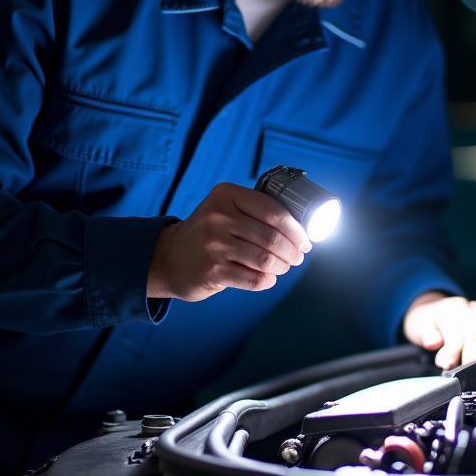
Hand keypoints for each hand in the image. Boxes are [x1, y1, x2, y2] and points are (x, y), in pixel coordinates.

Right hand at [147, 183, 311, 302]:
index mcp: (226, 195)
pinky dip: (267, 280)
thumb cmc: (208, 232)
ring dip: (282, 266)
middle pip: (272, 237)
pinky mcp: (213, 271)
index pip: (273, 211)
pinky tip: (267, 277)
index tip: (306, 240)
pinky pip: (255, 279)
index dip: (296, 229)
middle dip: (293, 250)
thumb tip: (301, 227)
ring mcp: (214, 245)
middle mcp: (218, 217)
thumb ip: (254, 210)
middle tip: (298, 257)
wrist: (170, 257)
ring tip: (284, 266)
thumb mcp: (224, 208)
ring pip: (266, 259)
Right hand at [402, 291, 475, 369]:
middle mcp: (468, 314)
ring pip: (454, 334)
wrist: (426, 309)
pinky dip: (432, 338)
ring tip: (457, 366)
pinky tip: (433, 345)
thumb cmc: (458, 323)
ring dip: (455, 351)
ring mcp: (446, 315)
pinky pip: (429, 329)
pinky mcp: (426, 320)